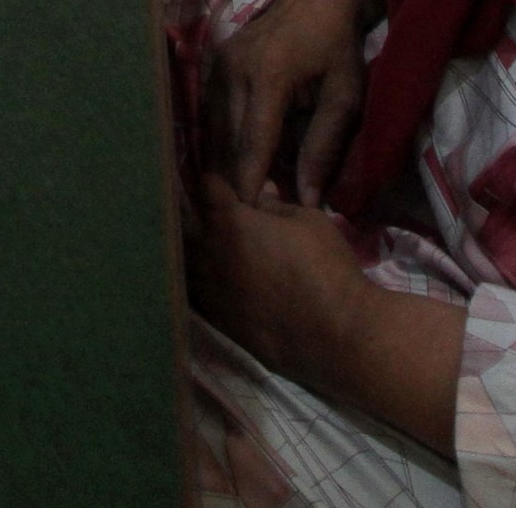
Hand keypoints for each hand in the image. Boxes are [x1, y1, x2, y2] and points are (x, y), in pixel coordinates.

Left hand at [187, 169, 380, 379]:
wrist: (333, 334)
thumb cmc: (326, 268)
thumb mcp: (309, 222)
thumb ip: (277, 206)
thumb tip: (263, 192)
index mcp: (229, 220)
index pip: (207, 185)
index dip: (217, 181)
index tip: (225, 184)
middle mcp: (208, 252)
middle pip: (182, 220)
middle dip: (193, 211)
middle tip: (211, 211)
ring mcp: (207, 289)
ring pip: (183, 260)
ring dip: (192, 249)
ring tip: (209, 246)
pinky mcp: (214, 320)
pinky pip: (193, 293)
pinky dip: (199, 282)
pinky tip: (215, 281)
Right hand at [207, 0, 370, 206]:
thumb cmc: (339, 46)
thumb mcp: (344, 96)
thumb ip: (324, 147)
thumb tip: (308, 199)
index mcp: (268, 76)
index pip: (253, 143)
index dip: (251, 183)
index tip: (252, 218)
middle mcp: (235, 68)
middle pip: (229, 139)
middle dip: (239, 176)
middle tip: (254, 213)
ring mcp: (220, 61)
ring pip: (217, 127)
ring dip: (229, 159)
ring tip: (245, 191)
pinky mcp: (216, 60)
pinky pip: (214, 110)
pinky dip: (225, 137)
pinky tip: (237, 158)